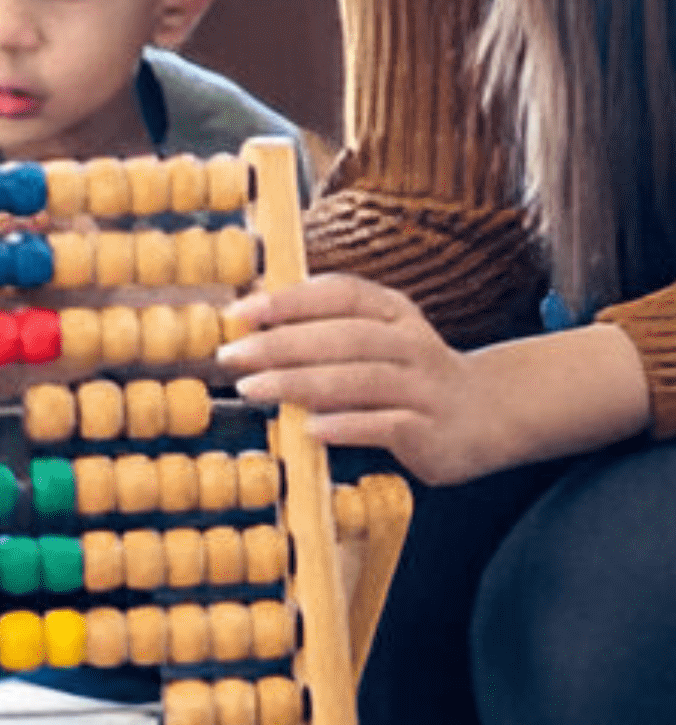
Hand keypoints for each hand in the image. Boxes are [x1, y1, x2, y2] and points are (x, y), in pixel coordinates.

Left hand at [216, 273, 493, 485]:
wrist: (493, 412)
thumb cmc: (410, 373)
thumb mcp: (378, 337)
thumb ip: (325, 327)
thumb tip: (249, 315)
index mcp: (393, 312)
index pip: (340, 294)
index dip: (289, 299)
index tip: (239, 311)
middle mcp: (411, 343)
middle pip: (343, 336)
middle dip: (281, 343)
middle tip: (232, 356)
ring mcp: (425, 387)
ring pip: (360, 379)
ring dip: (301, 383)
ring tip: (254, 390)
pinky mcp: (432, 431)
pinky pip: (386, 425)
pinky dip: (347, 425)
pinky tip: (311, 430)